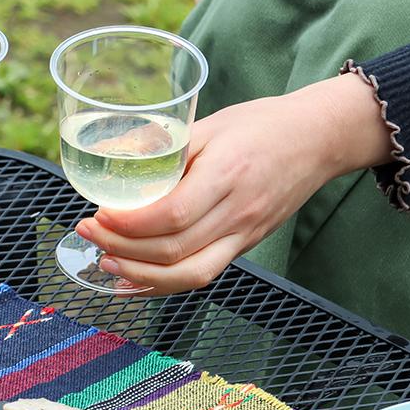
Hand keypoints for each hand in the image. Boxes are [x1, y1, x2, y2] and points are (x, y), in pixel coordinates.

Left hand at [75, 73, 392, 295]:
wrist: (320, 140)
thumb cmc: (264, 125)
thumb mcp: (212, 124)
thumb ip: (168, 148)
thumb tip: (116, 160)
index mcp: (227, 176)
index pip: (172, 215)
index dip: (129, 223)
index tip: (99, 213)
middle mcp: (238, 214)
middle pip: (173, 251)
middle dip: (122, 248)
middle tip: (88, 233)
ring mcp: (244, 236)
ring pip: (188, 275)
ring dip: (140, 275)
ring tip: (105, 261)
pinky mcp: (244, 246)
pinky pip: (201, 275)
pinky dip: (162, 285)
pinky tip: (133, 281)